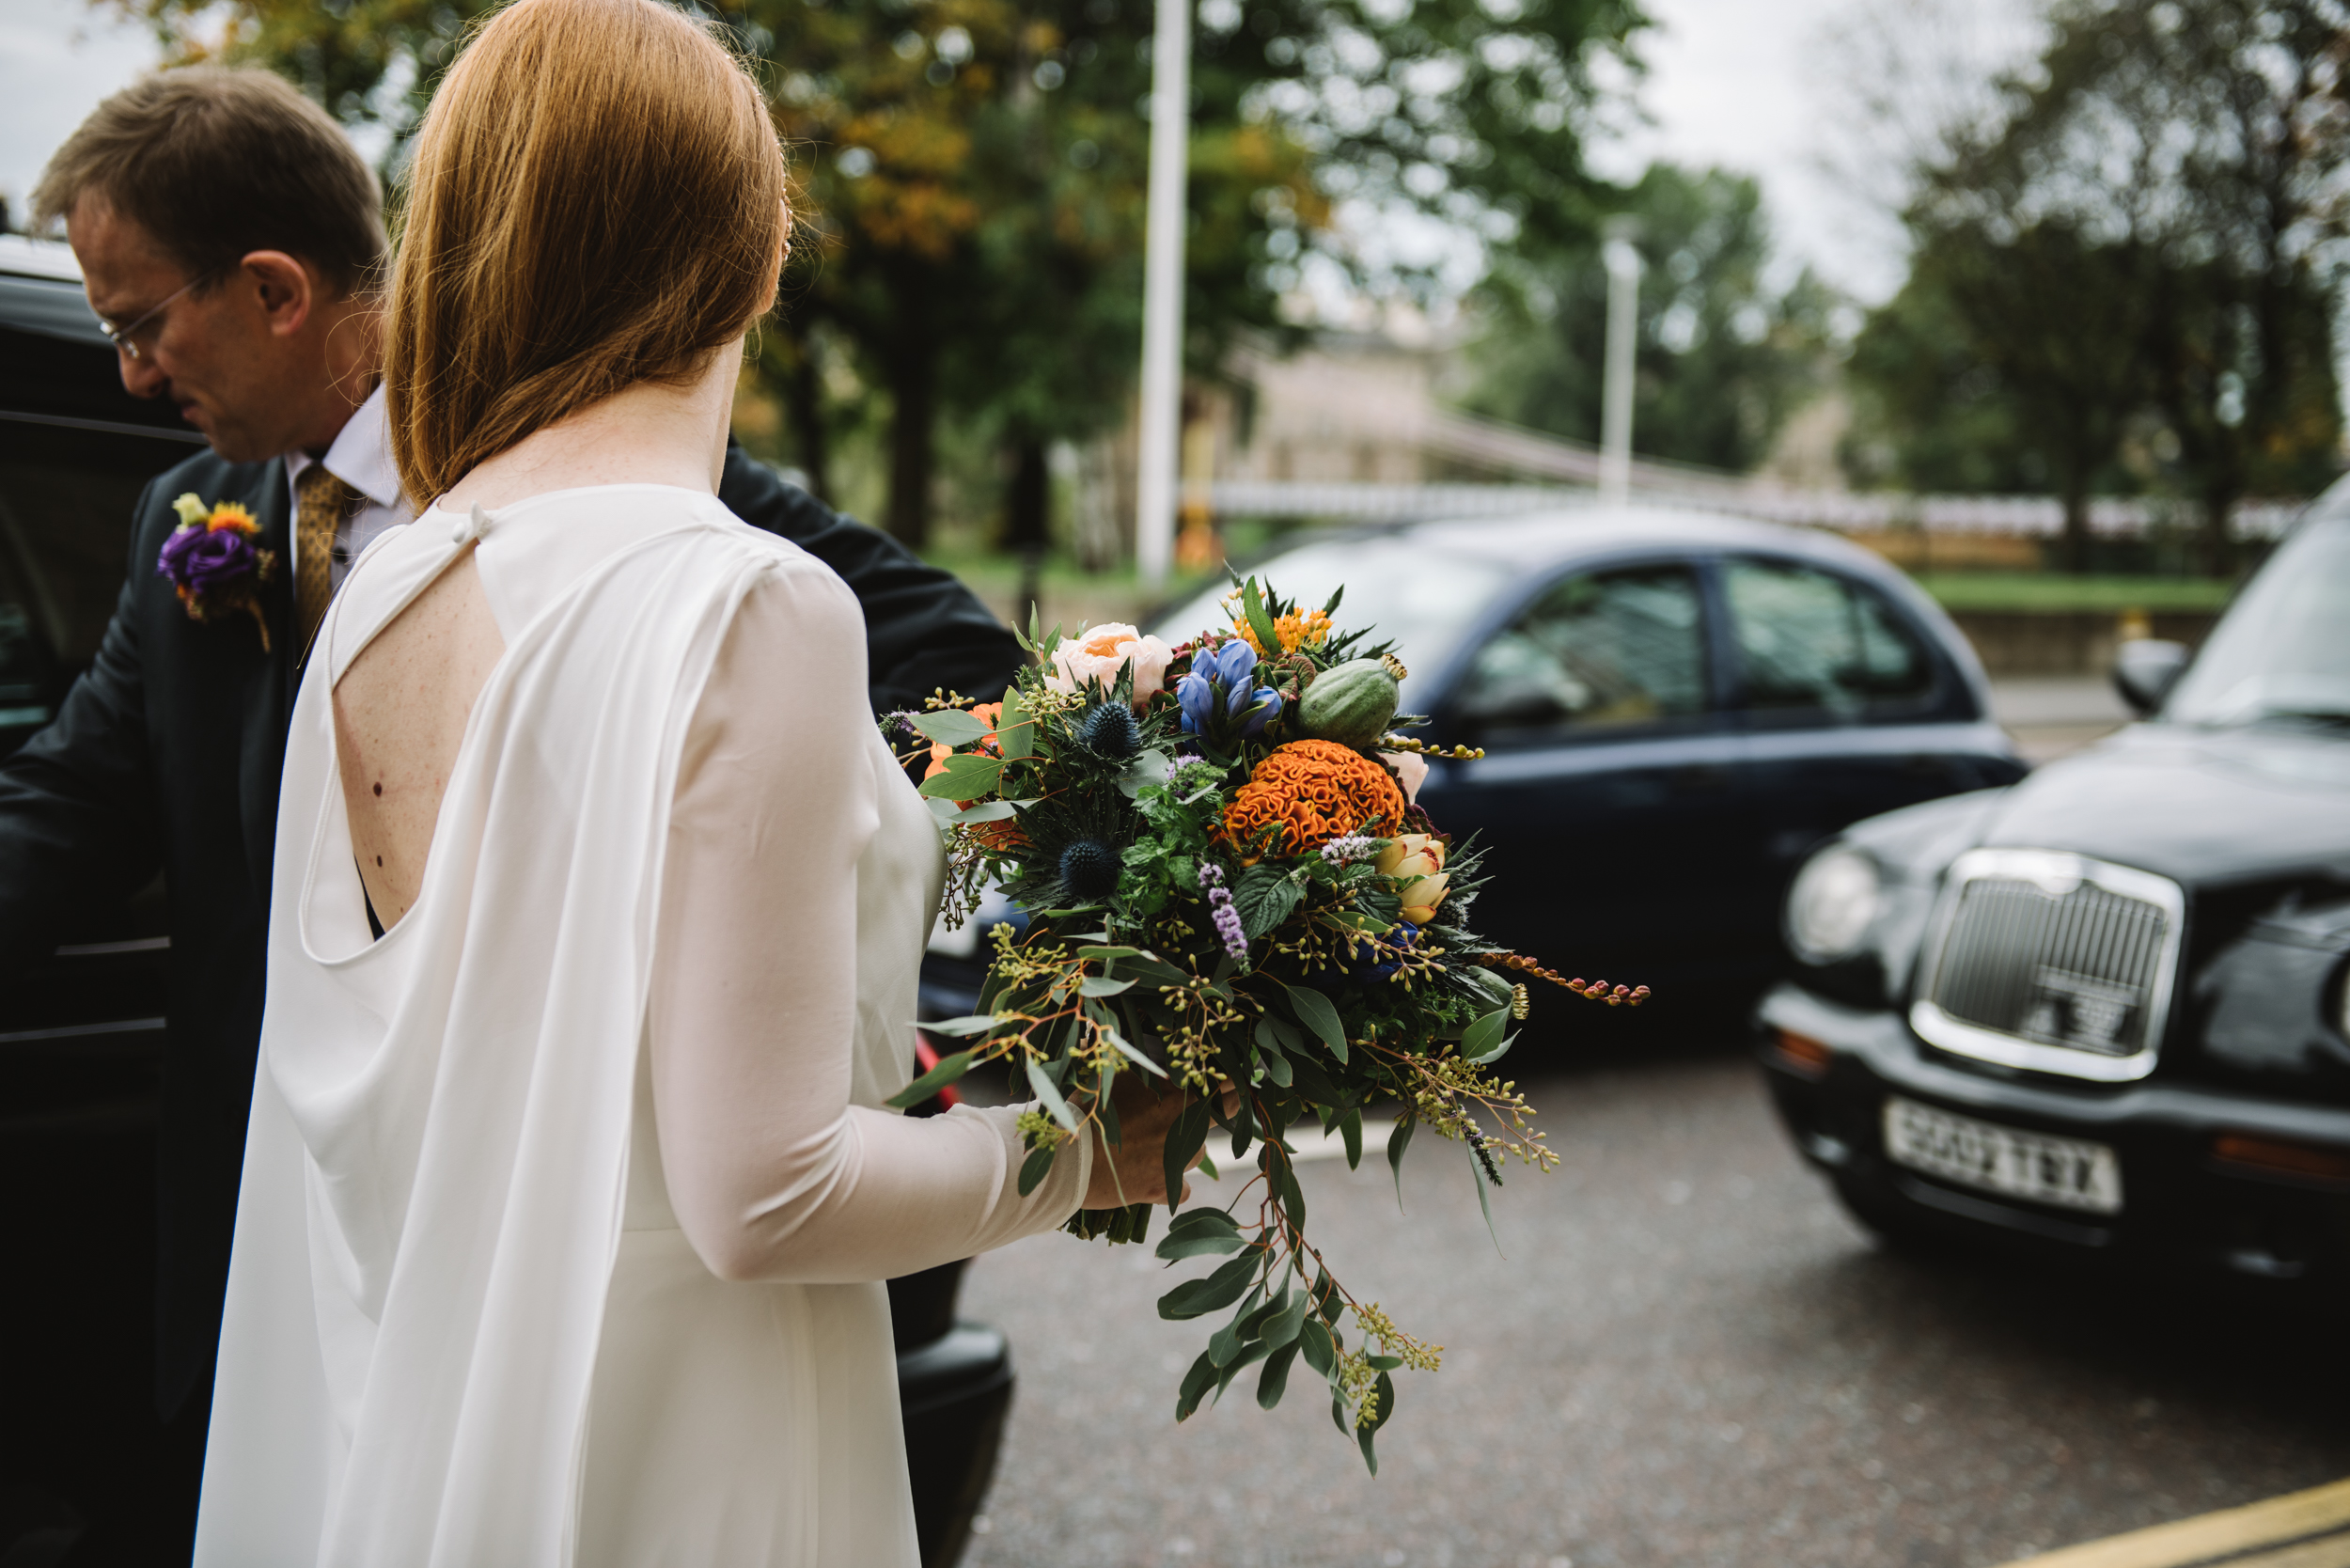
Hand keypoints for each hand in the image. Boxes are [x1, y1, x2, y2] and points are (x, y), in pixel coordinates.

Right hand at [1081, 1074, 1230, 1209]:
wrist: (1068, 1160)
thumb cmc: (1086, 1112)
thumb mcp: (1109, 1077)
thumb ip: (1131, 1064)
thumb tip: (1114, 1043)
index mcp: (1177, 1096)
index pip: (1224, 1088)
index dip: (1226, 1086)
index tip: (1222, 1085)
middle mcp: (1185, 1129)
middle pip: (1217, 1117)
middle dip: (1207, 1112)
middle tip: (1183, 1112)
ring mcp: (1177, 1162)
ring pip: (1193, 1153)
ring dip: (1177, 1149)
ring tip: (1143, 1145)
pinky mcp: (1163, 1189)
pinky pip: (1181, 1189)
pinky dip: (1169, 1184)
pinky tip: (1147, 1176)